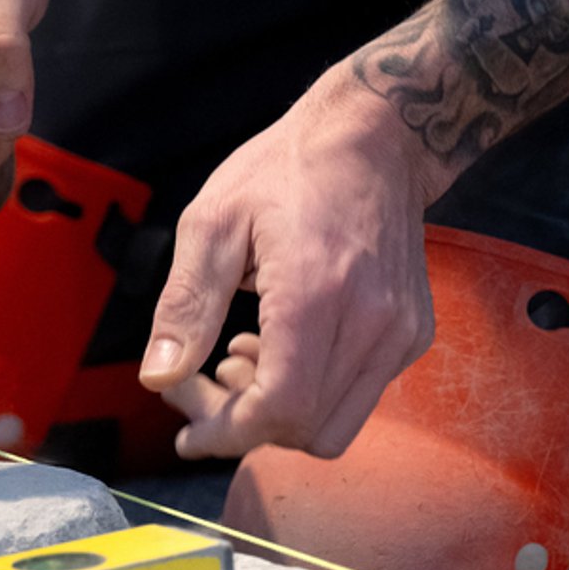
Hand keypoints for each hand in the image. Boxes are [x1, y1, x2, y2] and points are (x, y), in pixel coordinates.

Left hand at [138, 72, 454, 458]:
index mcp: (317, 293)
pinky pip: (357, 399)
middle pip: (303, 429)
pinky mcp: (411, 334)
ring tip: (240, 358)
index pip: (280, 408)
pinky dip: (311, 395)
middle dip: (243, 425)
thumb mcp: (213, 223)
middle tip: (203, 383)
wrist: (377, 136)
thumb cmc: (288, 170)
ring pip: (334, 427)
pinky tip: (280, 346)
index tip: (188, 429)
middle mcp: (372, 322)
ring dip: (278, 414)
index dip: (227, 433)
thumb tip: (157, 377)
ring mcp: (399, 332)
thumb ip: (185, 307)